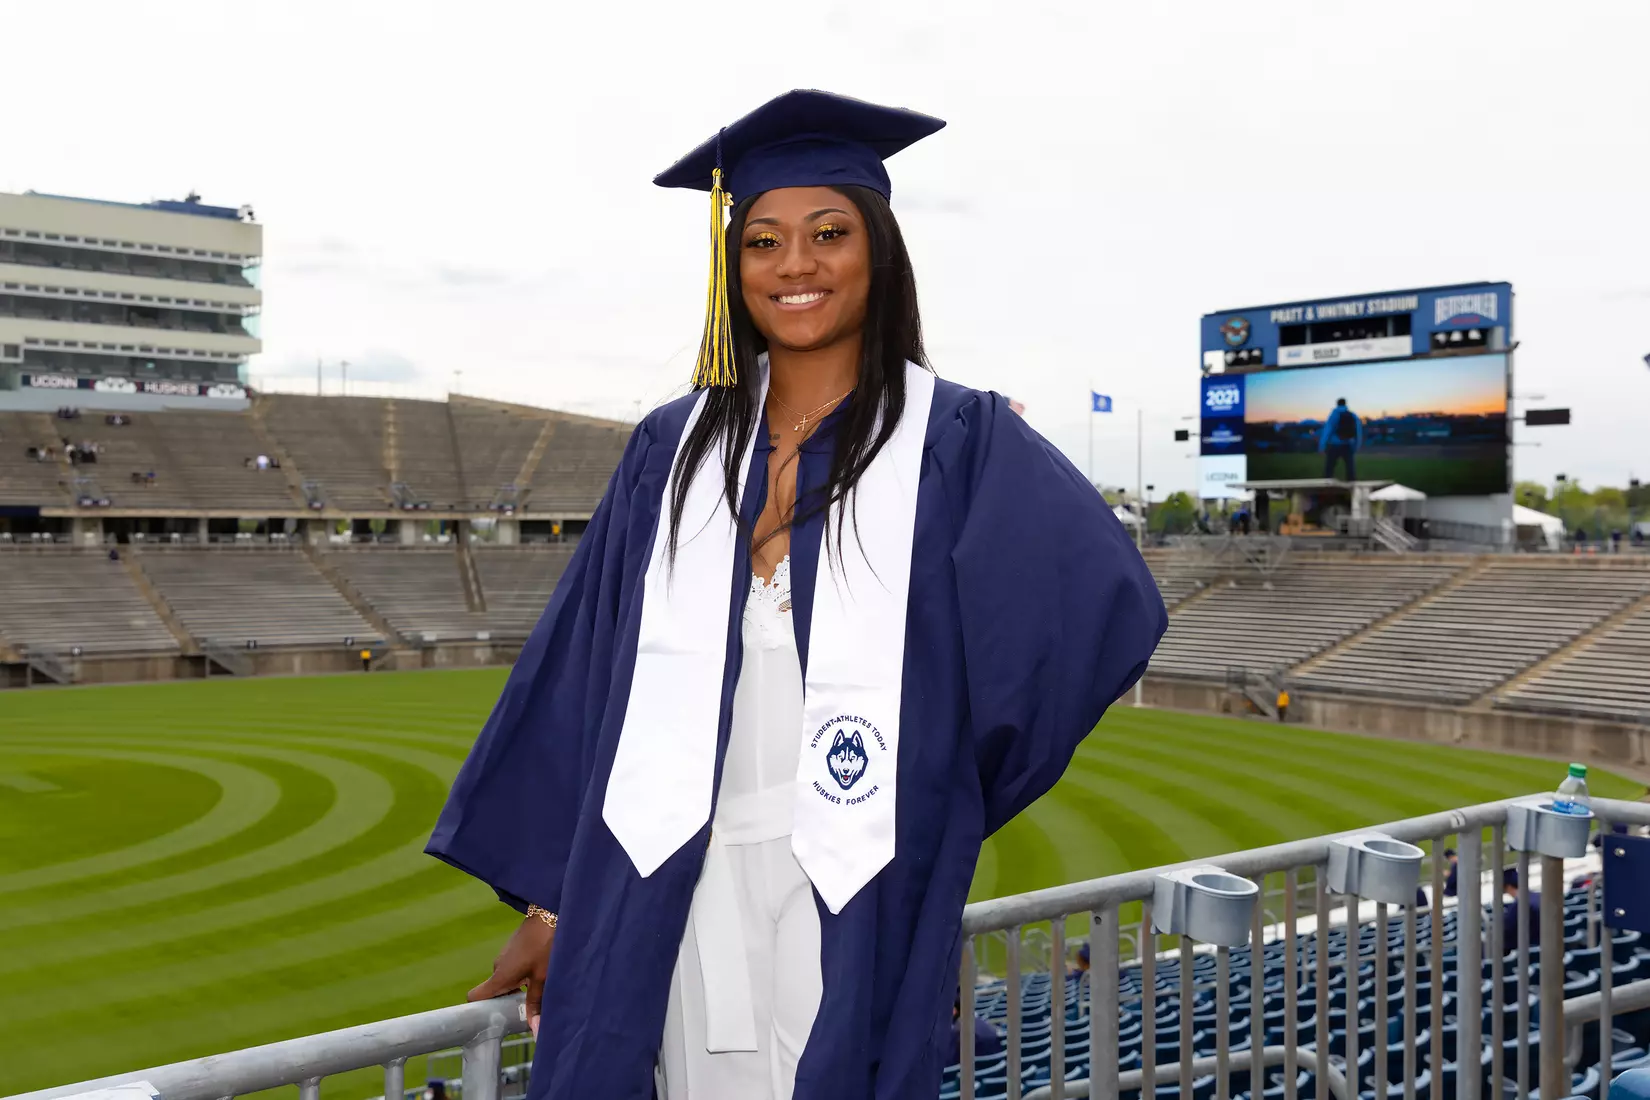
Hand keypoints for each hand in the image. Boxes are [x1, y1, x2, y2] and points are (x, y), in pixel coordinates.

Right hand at [468, 914, 554, 1037]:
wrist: (550, 912)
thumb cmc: (545, 946)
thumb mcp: (543, 978)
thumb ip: (536, 1003)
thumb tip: (534, 1029)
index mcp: (499, 976)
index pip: (474, 997)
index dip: (478, 1010)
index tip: (492, 1020)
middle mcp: (497, 966)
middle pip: (494, 991)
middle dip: (507, 1001)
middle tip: (525, 1009)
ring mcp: (504, 956)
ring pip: (506, 980)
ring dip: (517, 987)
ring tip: (537, 991)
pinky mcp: (513, 948)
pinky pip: (512, 968)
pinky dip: (521, 975)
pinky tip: (539, 974)